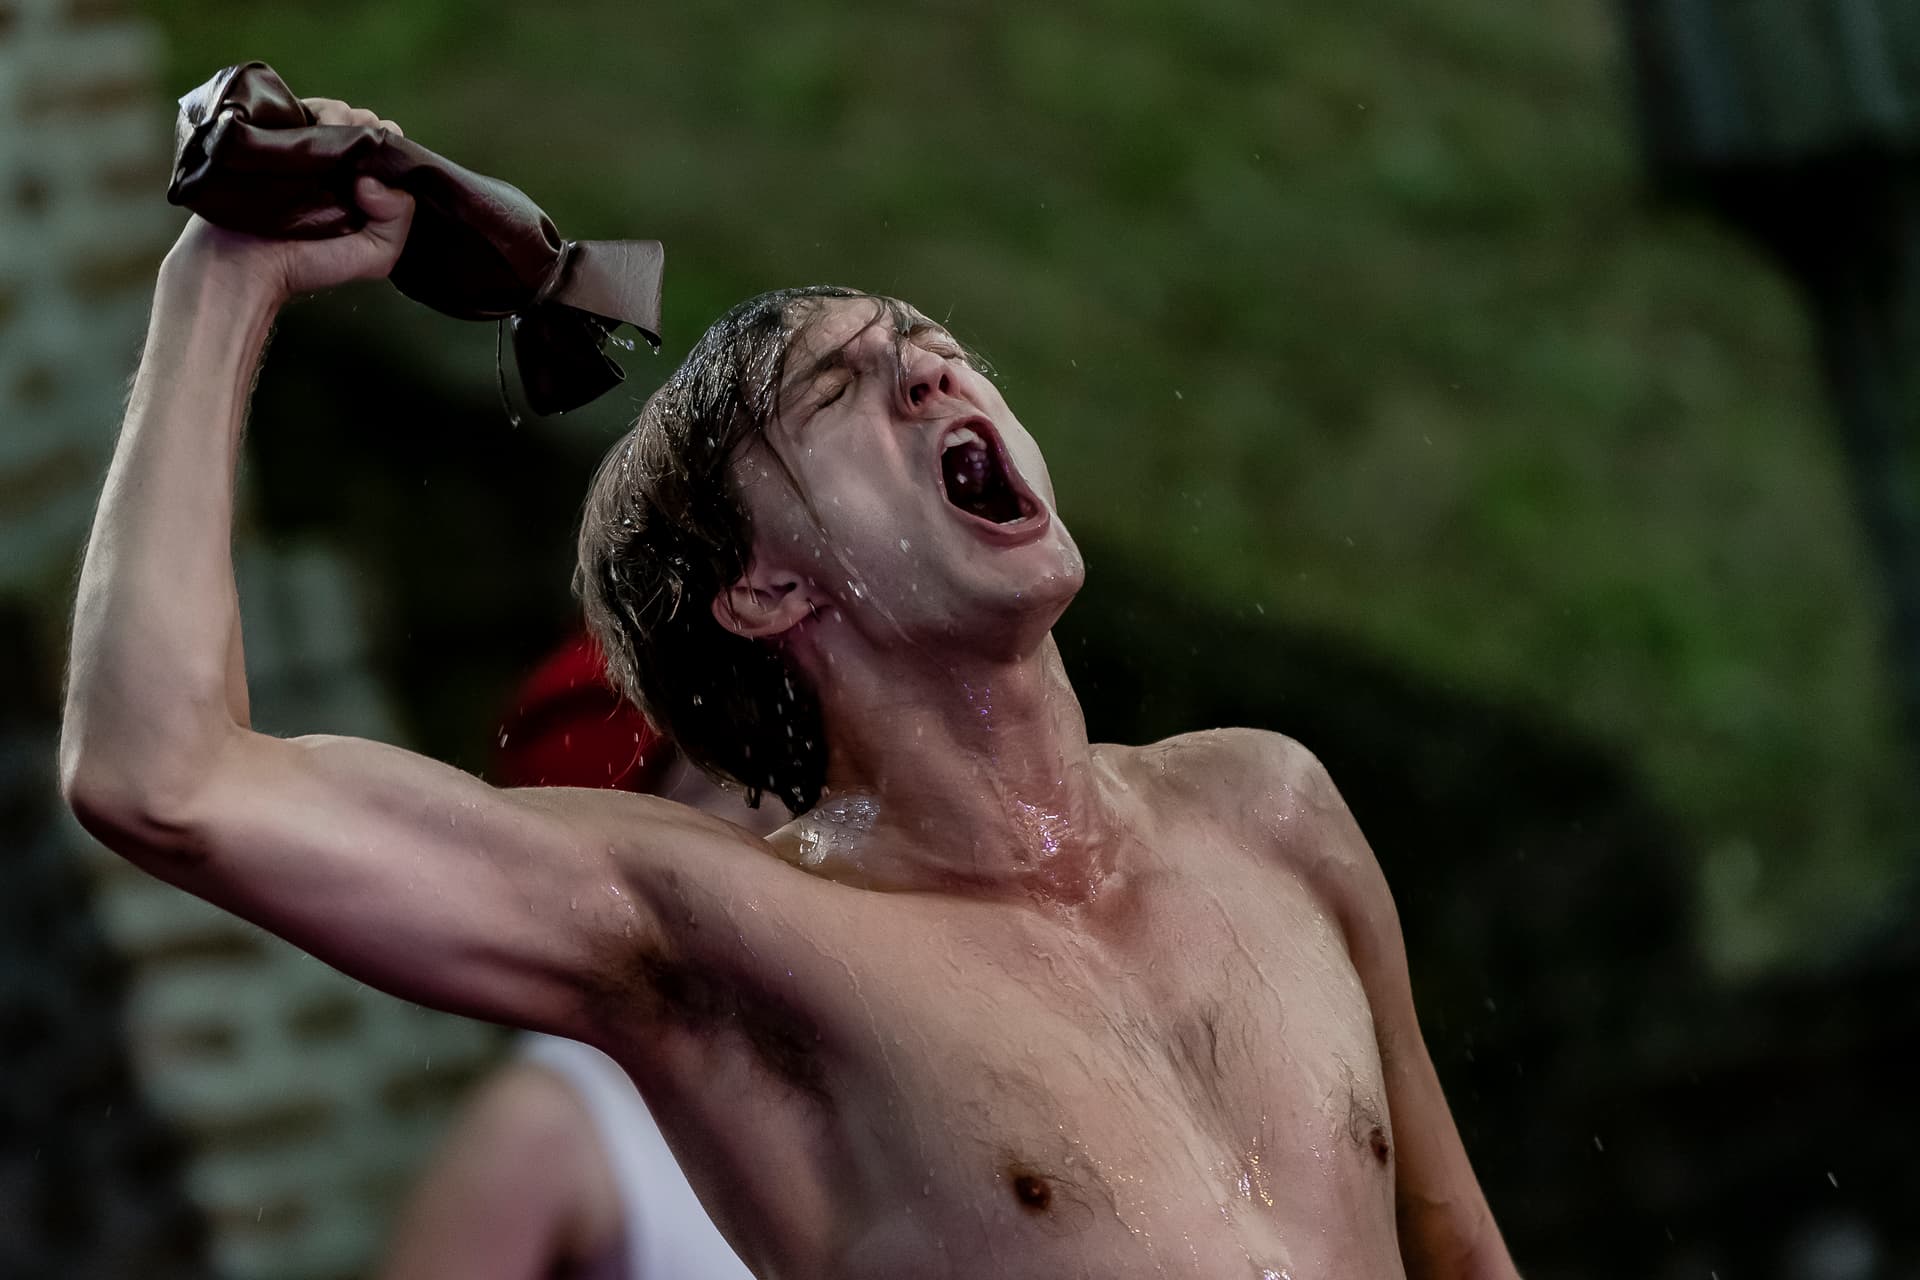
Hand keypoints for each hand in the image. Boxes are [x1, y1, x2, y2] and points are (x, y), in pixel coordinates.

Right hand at [165, 99, 414, 307]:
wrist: (242, 261)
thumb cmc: (305, 263)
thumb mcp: (373, 256)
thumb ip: (396, 221)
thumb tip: (376, 180)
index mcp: (359, 183)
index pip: (387, 146)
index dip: (388, 144)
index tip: (377, 157)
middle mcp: (334, 160)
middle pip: (363, 120)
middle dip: (364, 127)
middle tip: (349, 151)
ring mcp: (300, 145)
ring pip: (332, 110)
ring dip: (335, 117)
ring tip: (324, 140)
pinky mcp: (270, 132)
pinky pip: (293, 106)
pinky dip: (303, 110)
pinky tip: (302, 127)